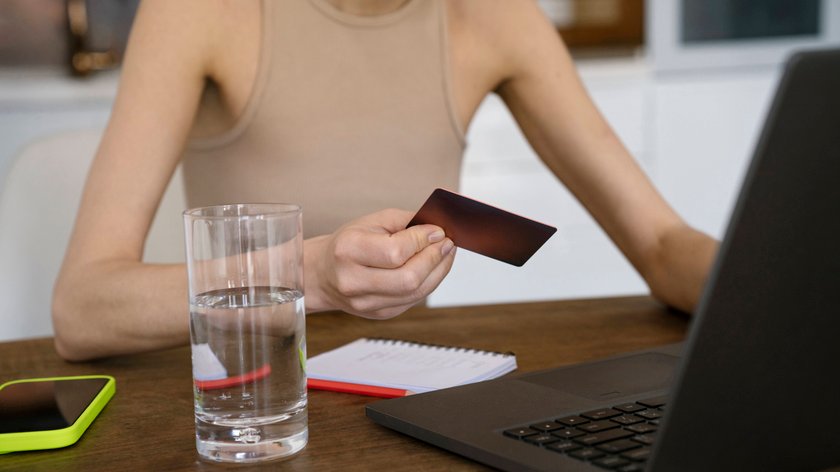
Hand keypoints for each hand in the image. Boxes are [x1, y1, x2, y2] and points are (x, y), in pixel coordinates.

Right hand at [304, 209, 455, 317]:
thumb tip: (438, 230)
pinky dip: (428, 283)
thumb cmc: (348, 243)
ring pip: (415, 293)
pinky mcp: (378, 314)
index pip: (395, 251)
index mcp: (347, 251)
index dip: (422, 240)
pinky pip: (413, 301)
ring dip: (438, 272)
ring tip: (444, 254)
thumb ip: (405, 222)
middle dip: (435, 259)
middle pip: (408, 278)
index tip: (438, 231)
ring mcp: (365, 303)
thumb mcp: (371, 222)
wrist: (322, 274)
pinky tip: (432, 269)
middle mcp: (353, 281)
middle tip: (447, 244)